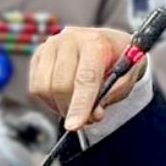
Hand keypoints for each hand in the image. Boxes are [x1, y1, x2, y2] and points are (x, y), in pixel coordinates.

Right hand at [29, 26, 146, 130]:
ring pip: (44, 88)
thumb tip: (94, 114)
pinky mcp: (39, 55)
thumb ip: (114, 93)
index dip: (80, 104)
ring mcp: (51, 45)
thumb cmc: (120, 60)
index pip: (85, 78)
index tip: (75, 125)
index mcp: (96, 42)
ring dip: (60, 106)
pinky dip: (49, 100)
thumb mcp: (130, 75)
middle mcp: (70, 40)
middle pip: (61, 86)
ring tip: (78, 104)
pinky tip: (65, 96)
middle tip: (88, 117)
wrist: (110, 42)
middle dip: (72, 109)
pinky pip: (36, 87)